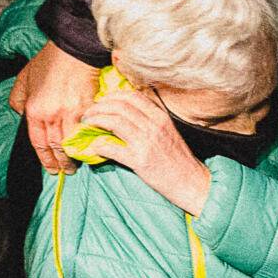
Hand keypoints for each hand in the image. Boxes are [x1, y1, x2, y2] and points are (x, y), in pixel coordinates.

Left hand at [9, 40, 102, 173]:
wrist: (73, 48)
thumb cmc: (48, 62)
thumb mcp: (23, 79)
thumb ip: (17, 99)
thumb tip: (20, 115)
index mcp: (34, 110)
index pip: (38, 143)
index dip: (45, 159)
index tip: (50, 169)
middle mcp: (51, 115)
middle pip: (56, 147)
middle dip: (60, 163)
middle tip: (64, 172)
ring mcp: (71, 112)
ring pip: (71, 143)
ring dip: (73, 157)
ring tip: (75, 164)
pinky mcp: (88, 108)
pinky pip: (87, 131)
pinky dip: (87, 142)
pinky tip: (89, 148)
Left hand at [77, 89, 212, 214]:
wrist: (190, 181)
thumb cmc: (177, 158)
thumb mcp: (167, 131)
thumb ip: (150, 120)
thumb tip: (125, 114)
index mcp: (160, 116)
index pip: (132, 96)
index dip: (112, 96)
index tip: (101, 102)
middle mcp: (153, 125)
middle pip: (119, 106)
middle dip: (99, 107)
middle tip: (88, 113)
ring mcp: (146, 142)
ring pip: (114, 121)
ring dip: (95, 121)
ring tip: (86, 125)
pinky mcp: (140, 160)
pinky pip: (113, 148)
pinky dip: (100, 145)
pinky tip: (94, 147)